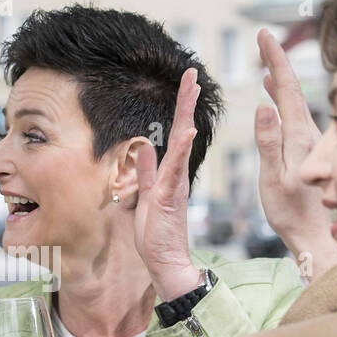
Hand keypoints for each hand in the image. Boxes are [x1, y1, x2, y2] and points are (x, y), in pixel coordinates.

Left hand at [134, 67, 203, 301]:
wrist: (165, 262)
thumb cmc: (156, 235)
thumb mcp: (144, 196)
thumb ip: (144, 172)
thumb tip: (143, 146)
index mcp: (170, 174)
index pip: (175, 135)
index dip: (180, 109)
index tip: (186, 84)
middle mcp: (176, 175)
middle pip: (183, 131)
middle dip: (186, 102)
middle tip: (193, 73)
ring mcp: (174, 184)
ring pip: (182, 143)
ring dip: (186, 115)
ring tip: (192, 89)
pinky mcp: (169, 197)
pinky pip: (175, 169)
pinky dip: (181, 149)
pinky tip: (188, 131)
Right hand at [255, 29, 336, 278]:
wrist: (314, 234)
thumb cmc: (292, 211)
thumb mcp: (273, 178)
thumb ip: (269, 142)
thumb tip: (263, 106)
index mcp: (298, 134)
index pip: (285, 88)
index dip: (275, 59)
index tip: (263, 35)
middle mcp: (309, 132)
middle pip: (291, 88)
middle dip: (276, 60)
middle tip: (263, 38)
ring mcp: (311, 140)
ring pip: (295, 100)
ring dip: (279, 79)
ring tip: (266, 64)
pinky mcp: (309, 150)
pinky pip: (296, 114)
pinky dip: (283, 99)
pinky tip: (274, 99)